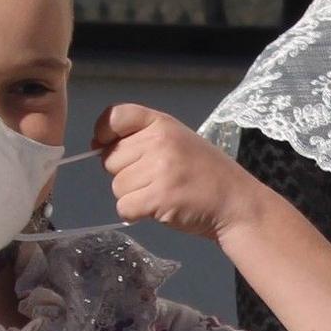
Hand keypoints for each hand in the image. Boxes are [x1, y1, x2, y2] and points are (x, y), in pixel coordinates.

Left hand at [94, 103, 272, 241]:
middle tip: (153, 179)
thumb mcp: (177, 141)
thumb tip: (96, 145)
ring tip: (160, 194)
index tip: (103, 145)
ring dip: (132, 196)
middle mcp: (159, 142)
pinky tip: (157, 208)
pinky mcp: (159, 197)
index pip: (116, 116)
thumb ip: (141, 138)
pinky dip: (135, 214)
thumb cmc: (204, 174)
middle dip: (125, 173)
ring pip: (116, 186)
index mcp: (162, 124)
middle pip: (110, 159)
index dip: (103, 131)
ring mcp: (160, 169)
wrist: (235, 202)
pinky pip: (124, 207)